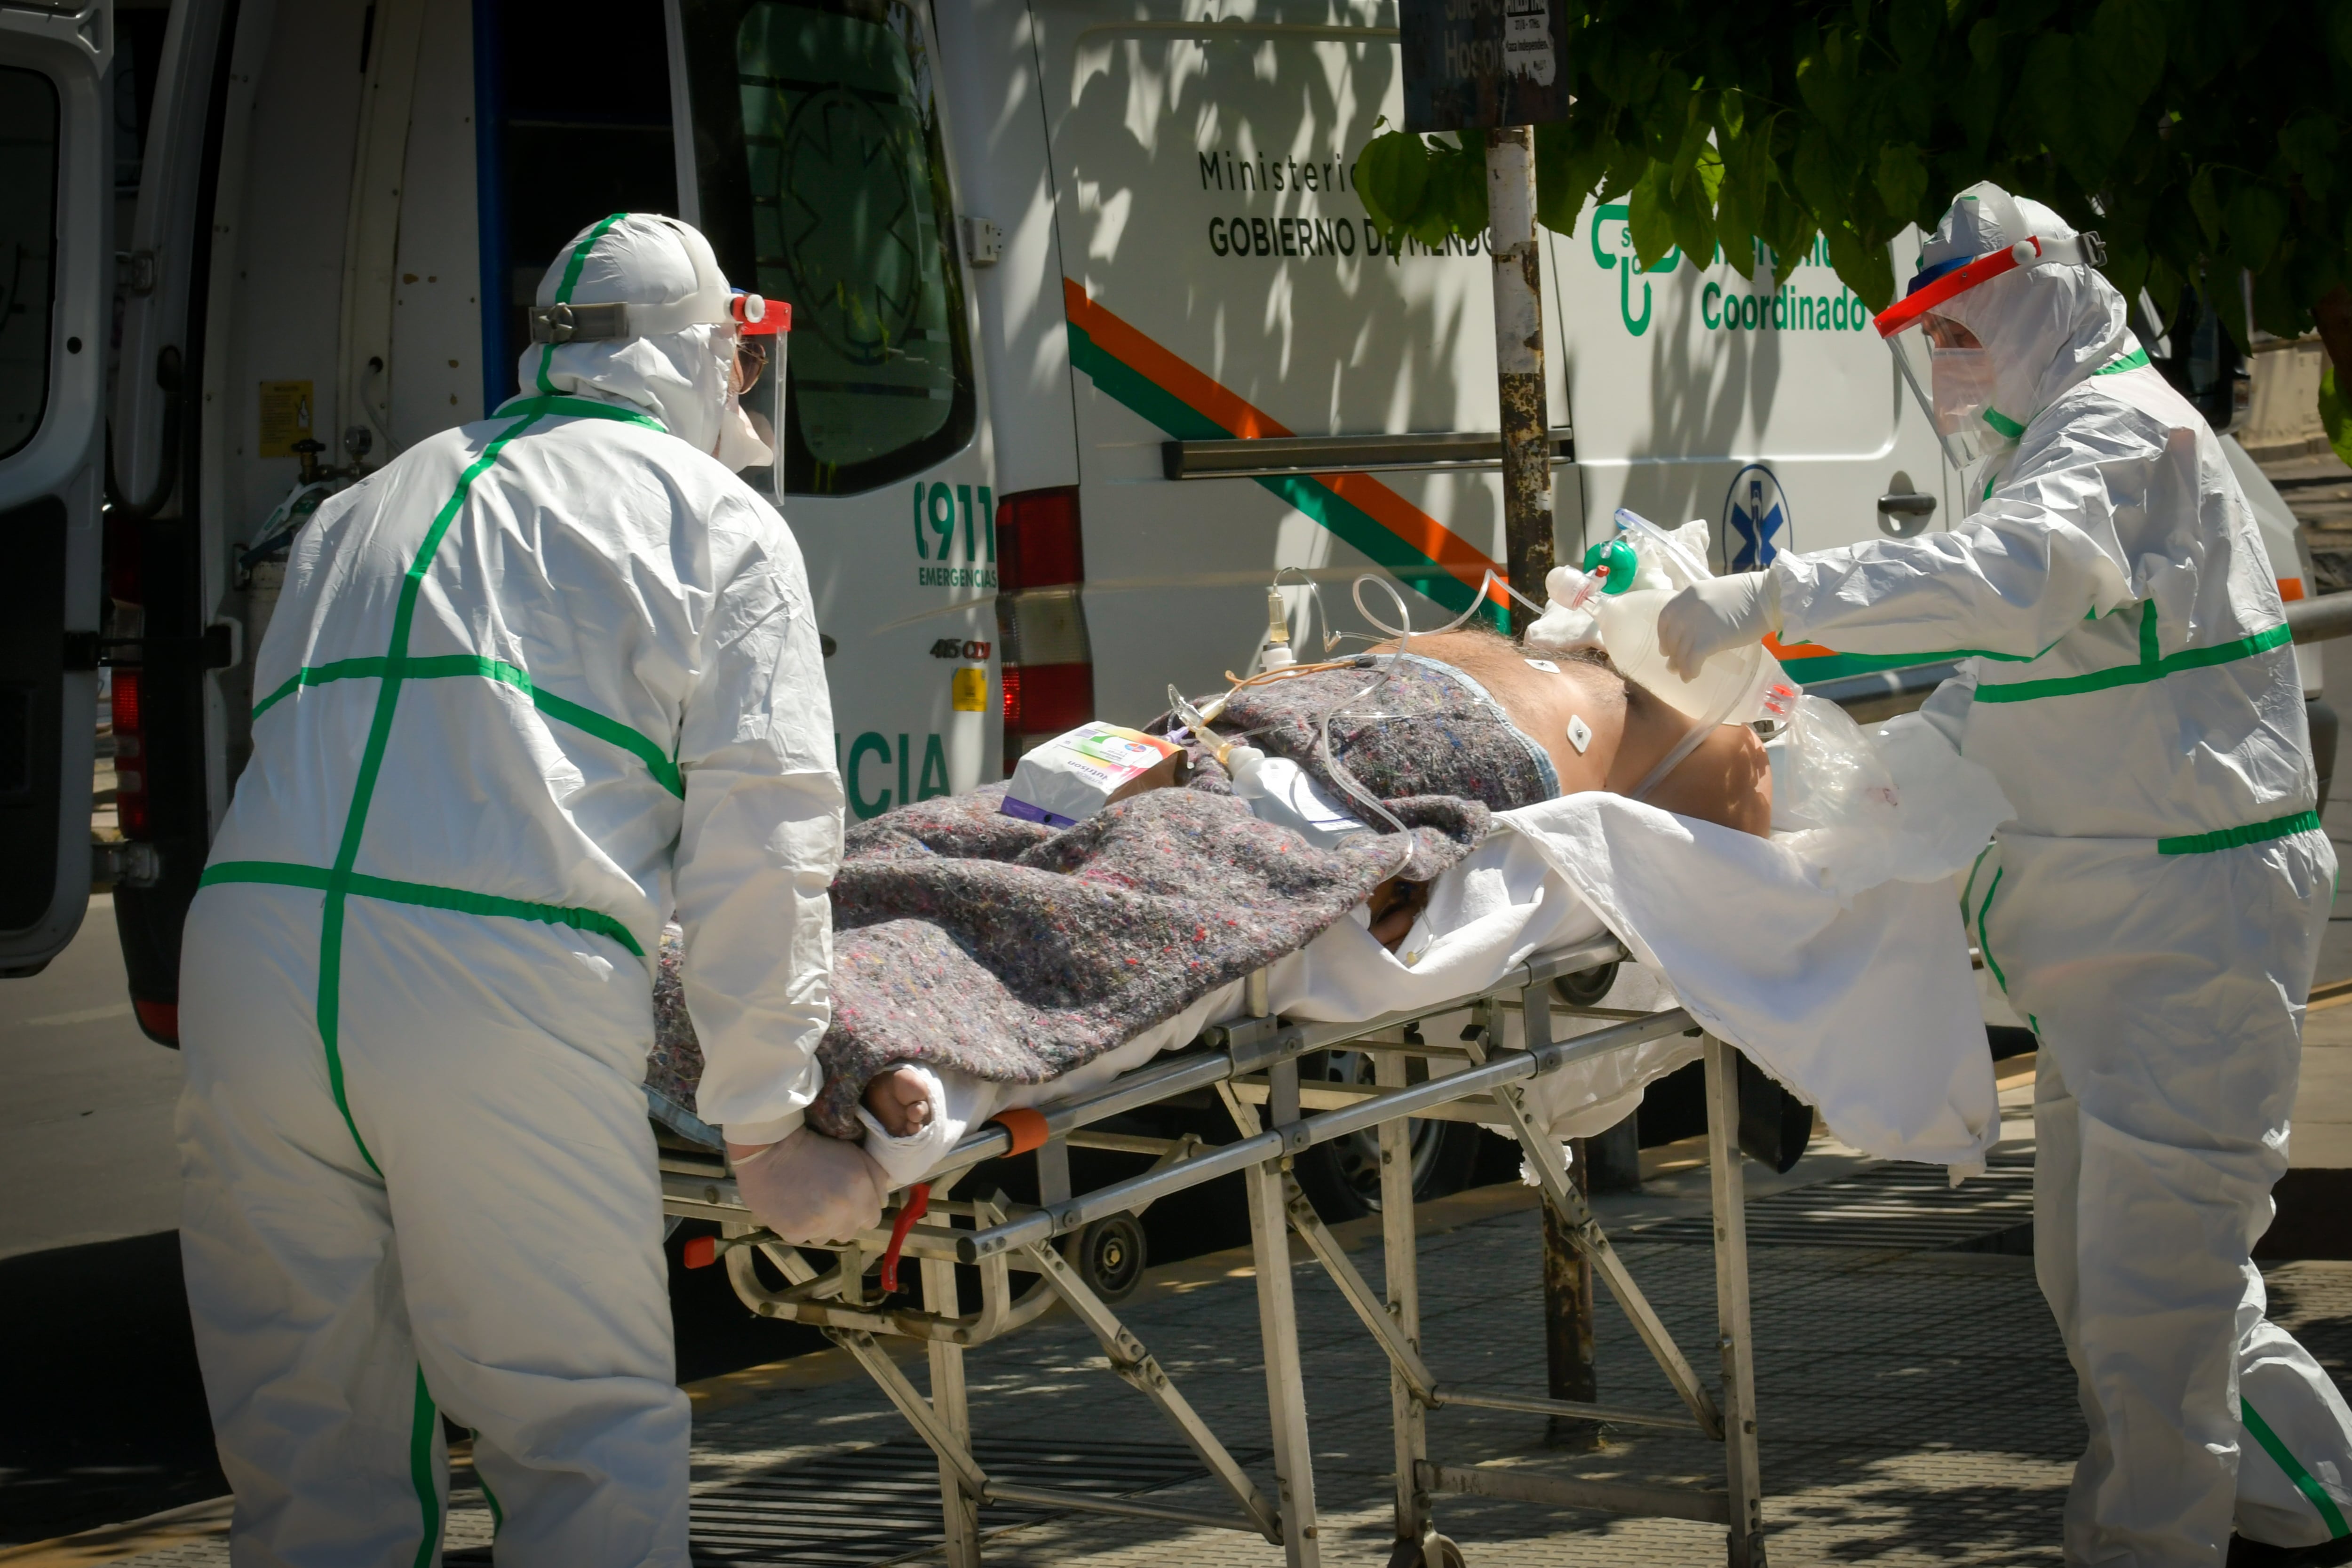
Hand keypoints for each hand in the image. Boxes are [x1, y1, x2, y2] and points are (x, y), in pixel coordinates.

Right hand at [728, 1128, 889, 1243]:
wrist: (771, 1151)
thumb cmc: (816, 1147)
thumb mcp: (854, 1153)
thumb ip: (876, 1178)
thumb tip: (881, 1199)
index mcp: (860, 1196)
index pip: (872, 1220)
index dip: (862, 1208)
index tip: (851, 1199)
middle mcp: (842, 1216)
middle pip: (850, 1231)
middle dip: (844, 1218)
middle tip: (829, 1199)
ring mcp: (817, 1228)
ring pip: (828, 1237)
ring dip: (824, 1225)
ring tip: (811, 1203)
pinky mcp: (794, 1234)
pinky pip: (805, 1238)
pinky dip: (802, 1227)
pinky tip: (795, 1208)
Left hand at [1657, 573, 1779, 681]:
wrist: (1768, 597)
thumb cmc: (1749, 596)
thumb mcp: (1716, 594)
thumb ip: (1700, 607)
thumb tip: (1691, 630)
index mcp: (1689, 594)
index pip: (1665, 617)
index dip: (1663, 636)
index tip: (1666, 647)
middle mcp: (1689, 608)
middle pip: (1672, 636)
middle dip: (1671, 653)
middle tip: (1674, 665)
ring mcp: (1698, 624)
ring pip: (1681, 650)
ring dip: (1680, 666)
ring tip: (1684, 674)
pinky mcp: (1710, 639)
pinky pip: (1692, 660)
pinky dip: (1690, 670)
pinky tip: (1693, 675)